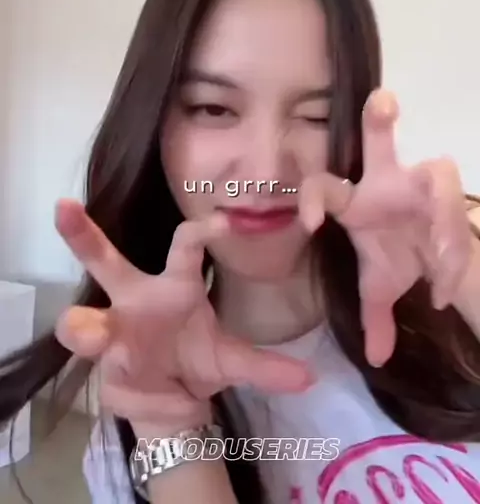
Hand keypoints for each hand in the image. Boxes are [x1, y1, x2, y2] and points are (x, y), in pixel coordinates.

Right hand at [54, 202, 311, 433]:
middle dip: (82, 234)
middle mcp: (135, 297)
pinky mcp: (97, 364)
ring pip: (82, 319)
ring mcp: (110, 328)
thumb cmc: (197, 360)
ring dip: (82, 327)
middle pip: (105, 259)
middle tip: (64, 206)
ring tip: (91, 333)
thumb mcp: (232, 362)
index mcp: (175, 286)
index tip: (223, 221)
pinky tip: (125, 388)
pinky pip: (92, 372)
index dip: (200, 232)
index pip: (185, 249)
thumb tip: (311, 378)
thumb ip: (266, 368)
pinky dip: (111, 381)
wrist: (171, 397)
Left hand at [300, 89, 472, 367]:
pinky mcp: (456, 195)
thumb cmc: (402, 261)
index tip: (308, 223)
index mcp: (355, 202)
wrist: (442, 261)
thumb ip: (374, 319)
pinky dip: (454, 245)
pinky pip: (460, 210)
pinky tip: (444, 282)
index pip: (325, 186)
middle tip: (381, 99)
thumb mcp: (381, 290)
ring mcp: (425, 184)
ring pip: (437, 171)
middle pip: (380, 141)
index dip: (313, 197)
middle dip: (380, 119)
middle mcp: (387, 182)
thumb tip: (375, 360)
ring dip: (442, 211)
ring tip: (440, 260)